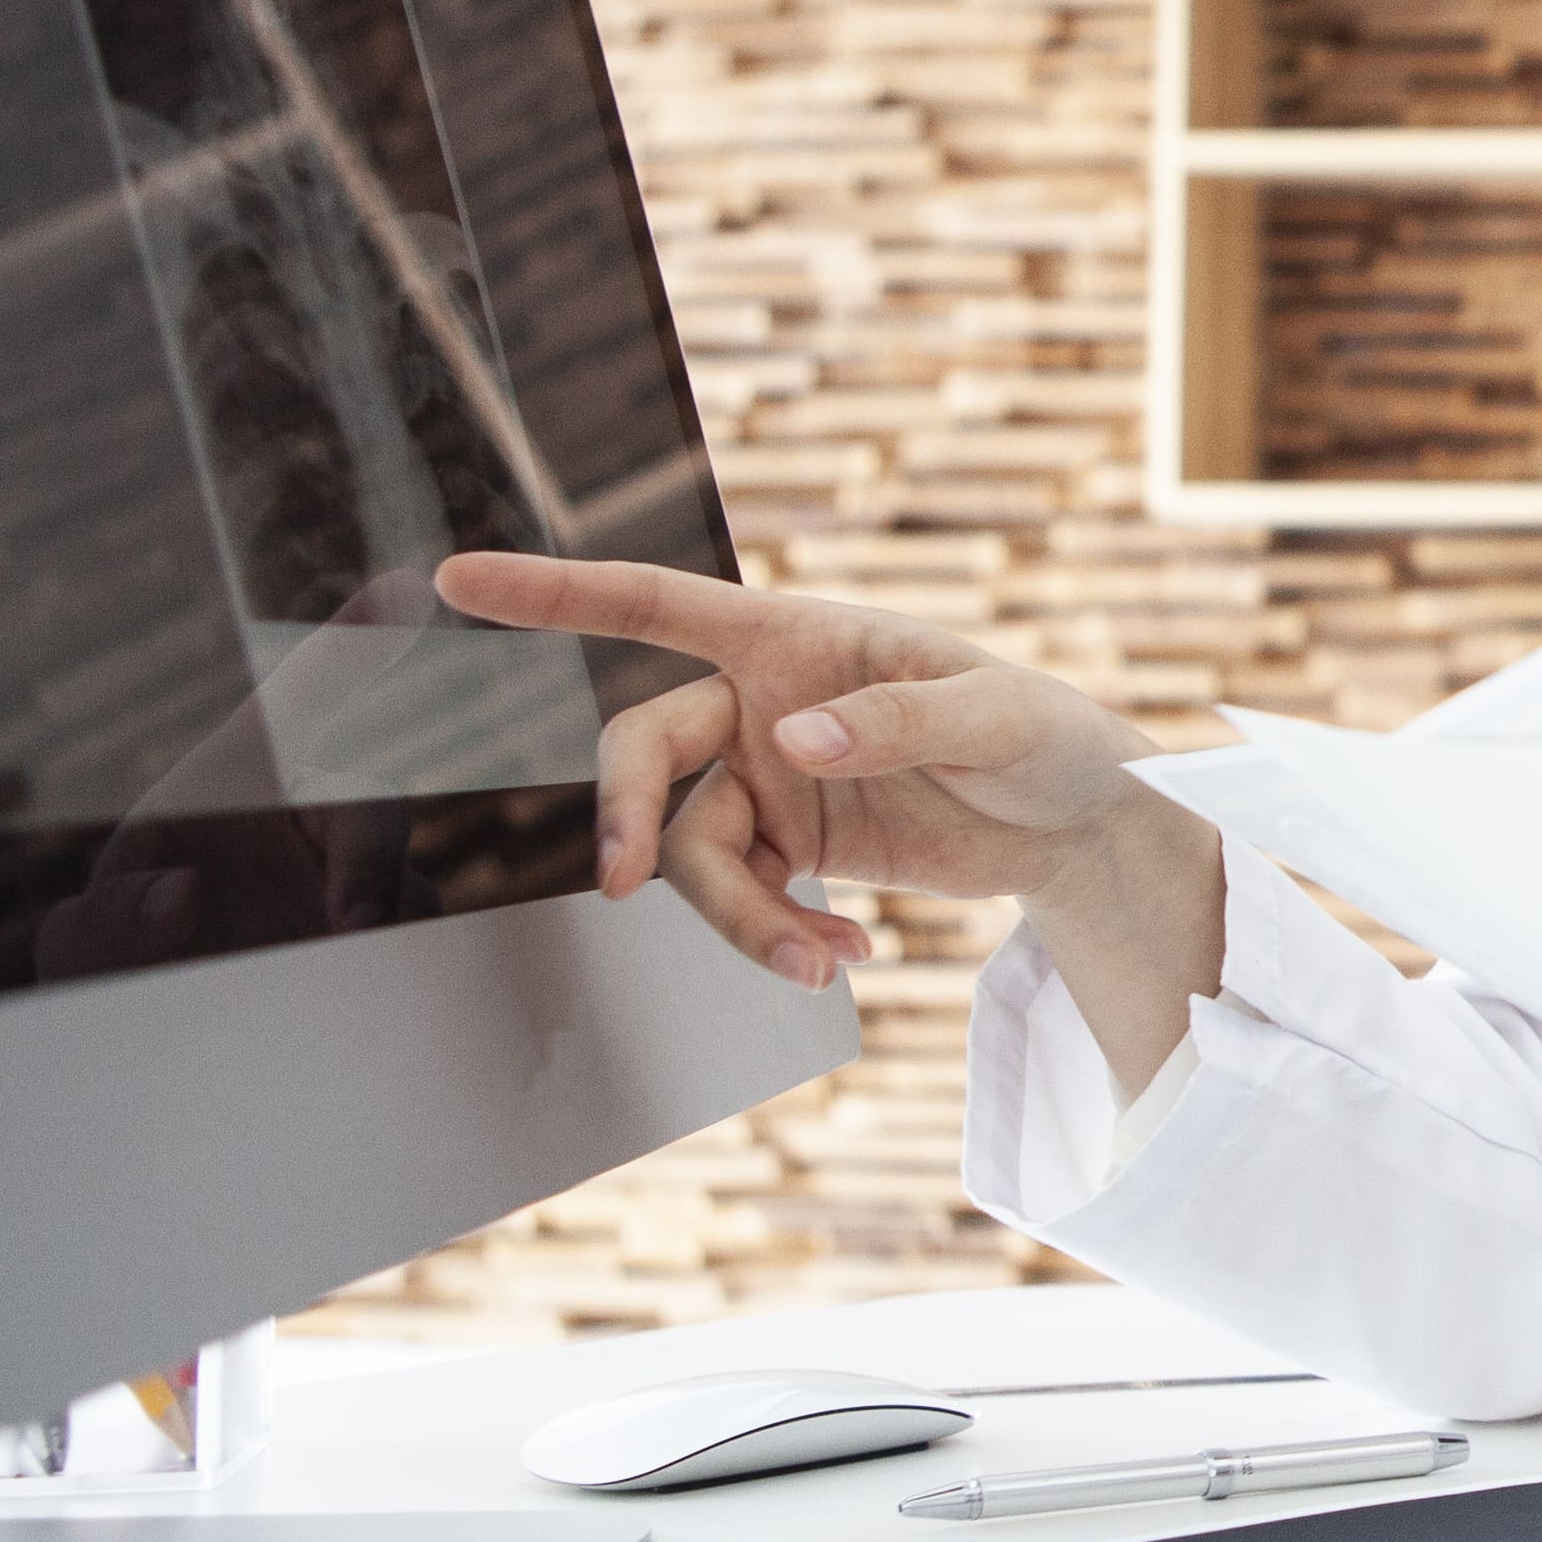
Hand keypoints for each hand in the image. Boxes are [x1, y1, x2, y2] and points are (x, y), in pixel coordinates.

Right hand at [432, 551, 1199, 993]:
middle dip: (627, 819)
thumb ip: (902, 720)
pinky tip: (848, 955)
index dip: (555, 592)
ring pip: (691, 852)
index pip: (654, 602)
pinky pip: (741, 901)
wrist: (1082, 827)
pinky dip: (781, 938)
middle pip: (643, 753)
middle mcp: (763, 705)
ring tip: (822, 962)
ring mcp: (769, 783)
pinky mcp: (791, 853)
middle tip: (628, 886)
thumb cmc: (1053, 739)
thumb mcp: (1001, 718)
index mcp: (797, 637)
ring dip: (741, 918)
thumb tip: (796, 736)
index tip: (460, 580)